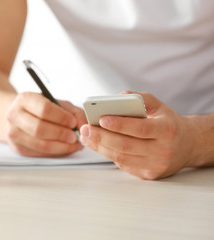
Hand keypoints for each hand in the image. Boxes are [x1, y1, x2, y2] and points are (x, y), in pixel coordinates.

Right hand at [5, 92, 85, 156]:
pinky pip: (39, 154)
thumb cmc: (38, 108)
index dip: (61, 118)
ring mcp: (13, 133)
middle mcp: (14, 116)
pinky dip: (55, 152)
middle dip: (61, 134)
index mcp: (24, 100)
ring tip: (73, 144)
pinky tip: (64, 148)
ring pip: (40, 145)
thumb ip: (73, 111)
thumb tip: (83, 125)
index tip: (73, 122)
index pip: (44, 109)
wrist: (17, 114)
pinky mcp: (17, 147)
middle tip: (75, 136)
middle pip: (40, 129)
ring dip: (61, 147)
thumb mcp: (55, 102)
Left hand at [80, 91, 195, 179]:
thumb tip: (119, 96)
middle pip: (126, 145)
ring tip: (86, 137)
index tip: (101, 119)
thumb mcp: (160, 106)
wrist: (187, 146)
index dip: (119, 125)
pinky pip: (123, 164)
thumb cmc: (168, 124)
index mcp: (167, 130)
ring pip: (121, 157)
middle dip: (101, 137)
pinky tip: (98, 145)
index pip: (140, 128)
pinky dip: (108, 154)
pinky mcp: (148, 175)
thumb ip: (140, 98)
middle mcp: (163, 150)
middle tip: (85, 129)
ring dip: (100, 147)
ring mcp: (155, 165)